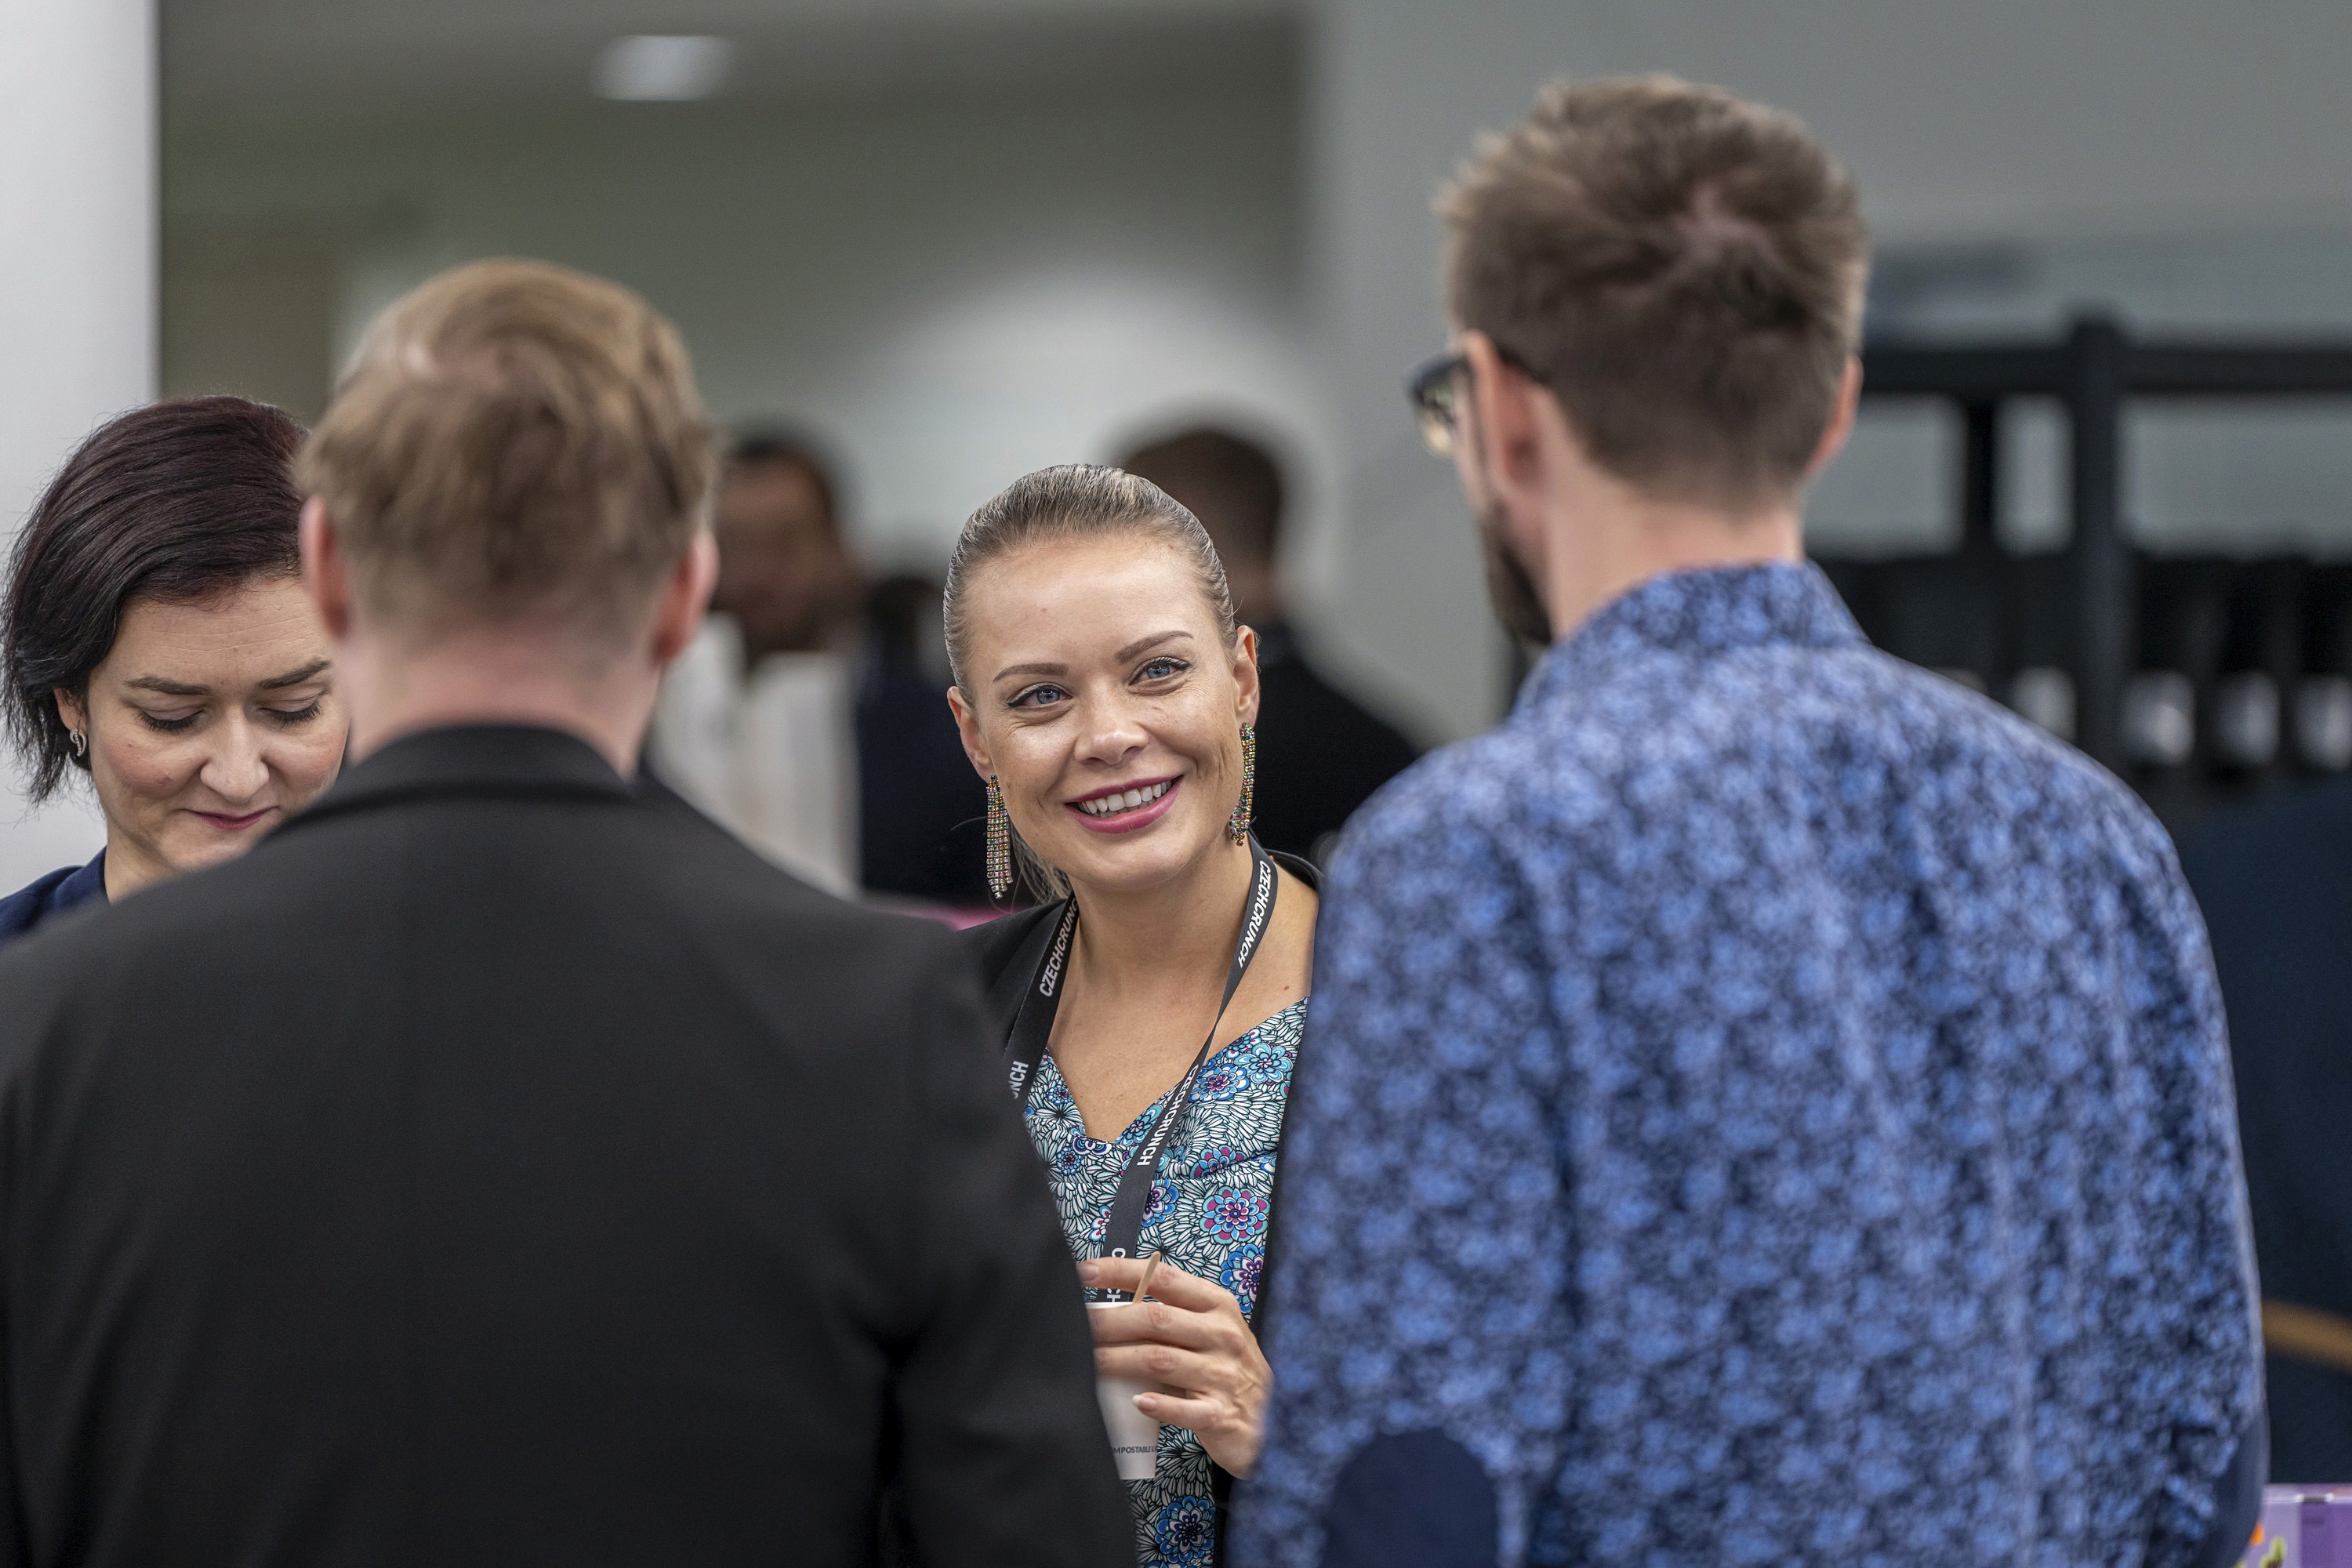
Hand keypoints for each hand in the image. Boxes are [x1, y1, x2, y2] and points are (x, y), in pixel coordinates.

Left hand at [1080, 1255, 1271, 1476]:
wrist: (1275, 1421)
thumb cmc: (1231, 1369)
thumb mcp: (1212, 1332)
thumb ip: (1173, 1318)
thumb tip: (1110, 1310)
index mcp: (1218, 1305)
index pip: (1164, 1277)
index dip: (1121, 1271)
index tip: (1084, 1272)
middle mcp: (1222, 1334)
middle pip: (1155, 1319)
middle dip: (1107, 1322)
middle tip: (1072, 1327)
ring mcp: (1224, 1375)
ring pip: (1159, 1361)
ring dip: (1116, 1360)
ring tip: (1086, 1362)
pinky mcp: (1221, 1414)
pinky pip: (1185, 1408)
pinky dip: (1159, 1405)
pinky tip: (1136, 1401)